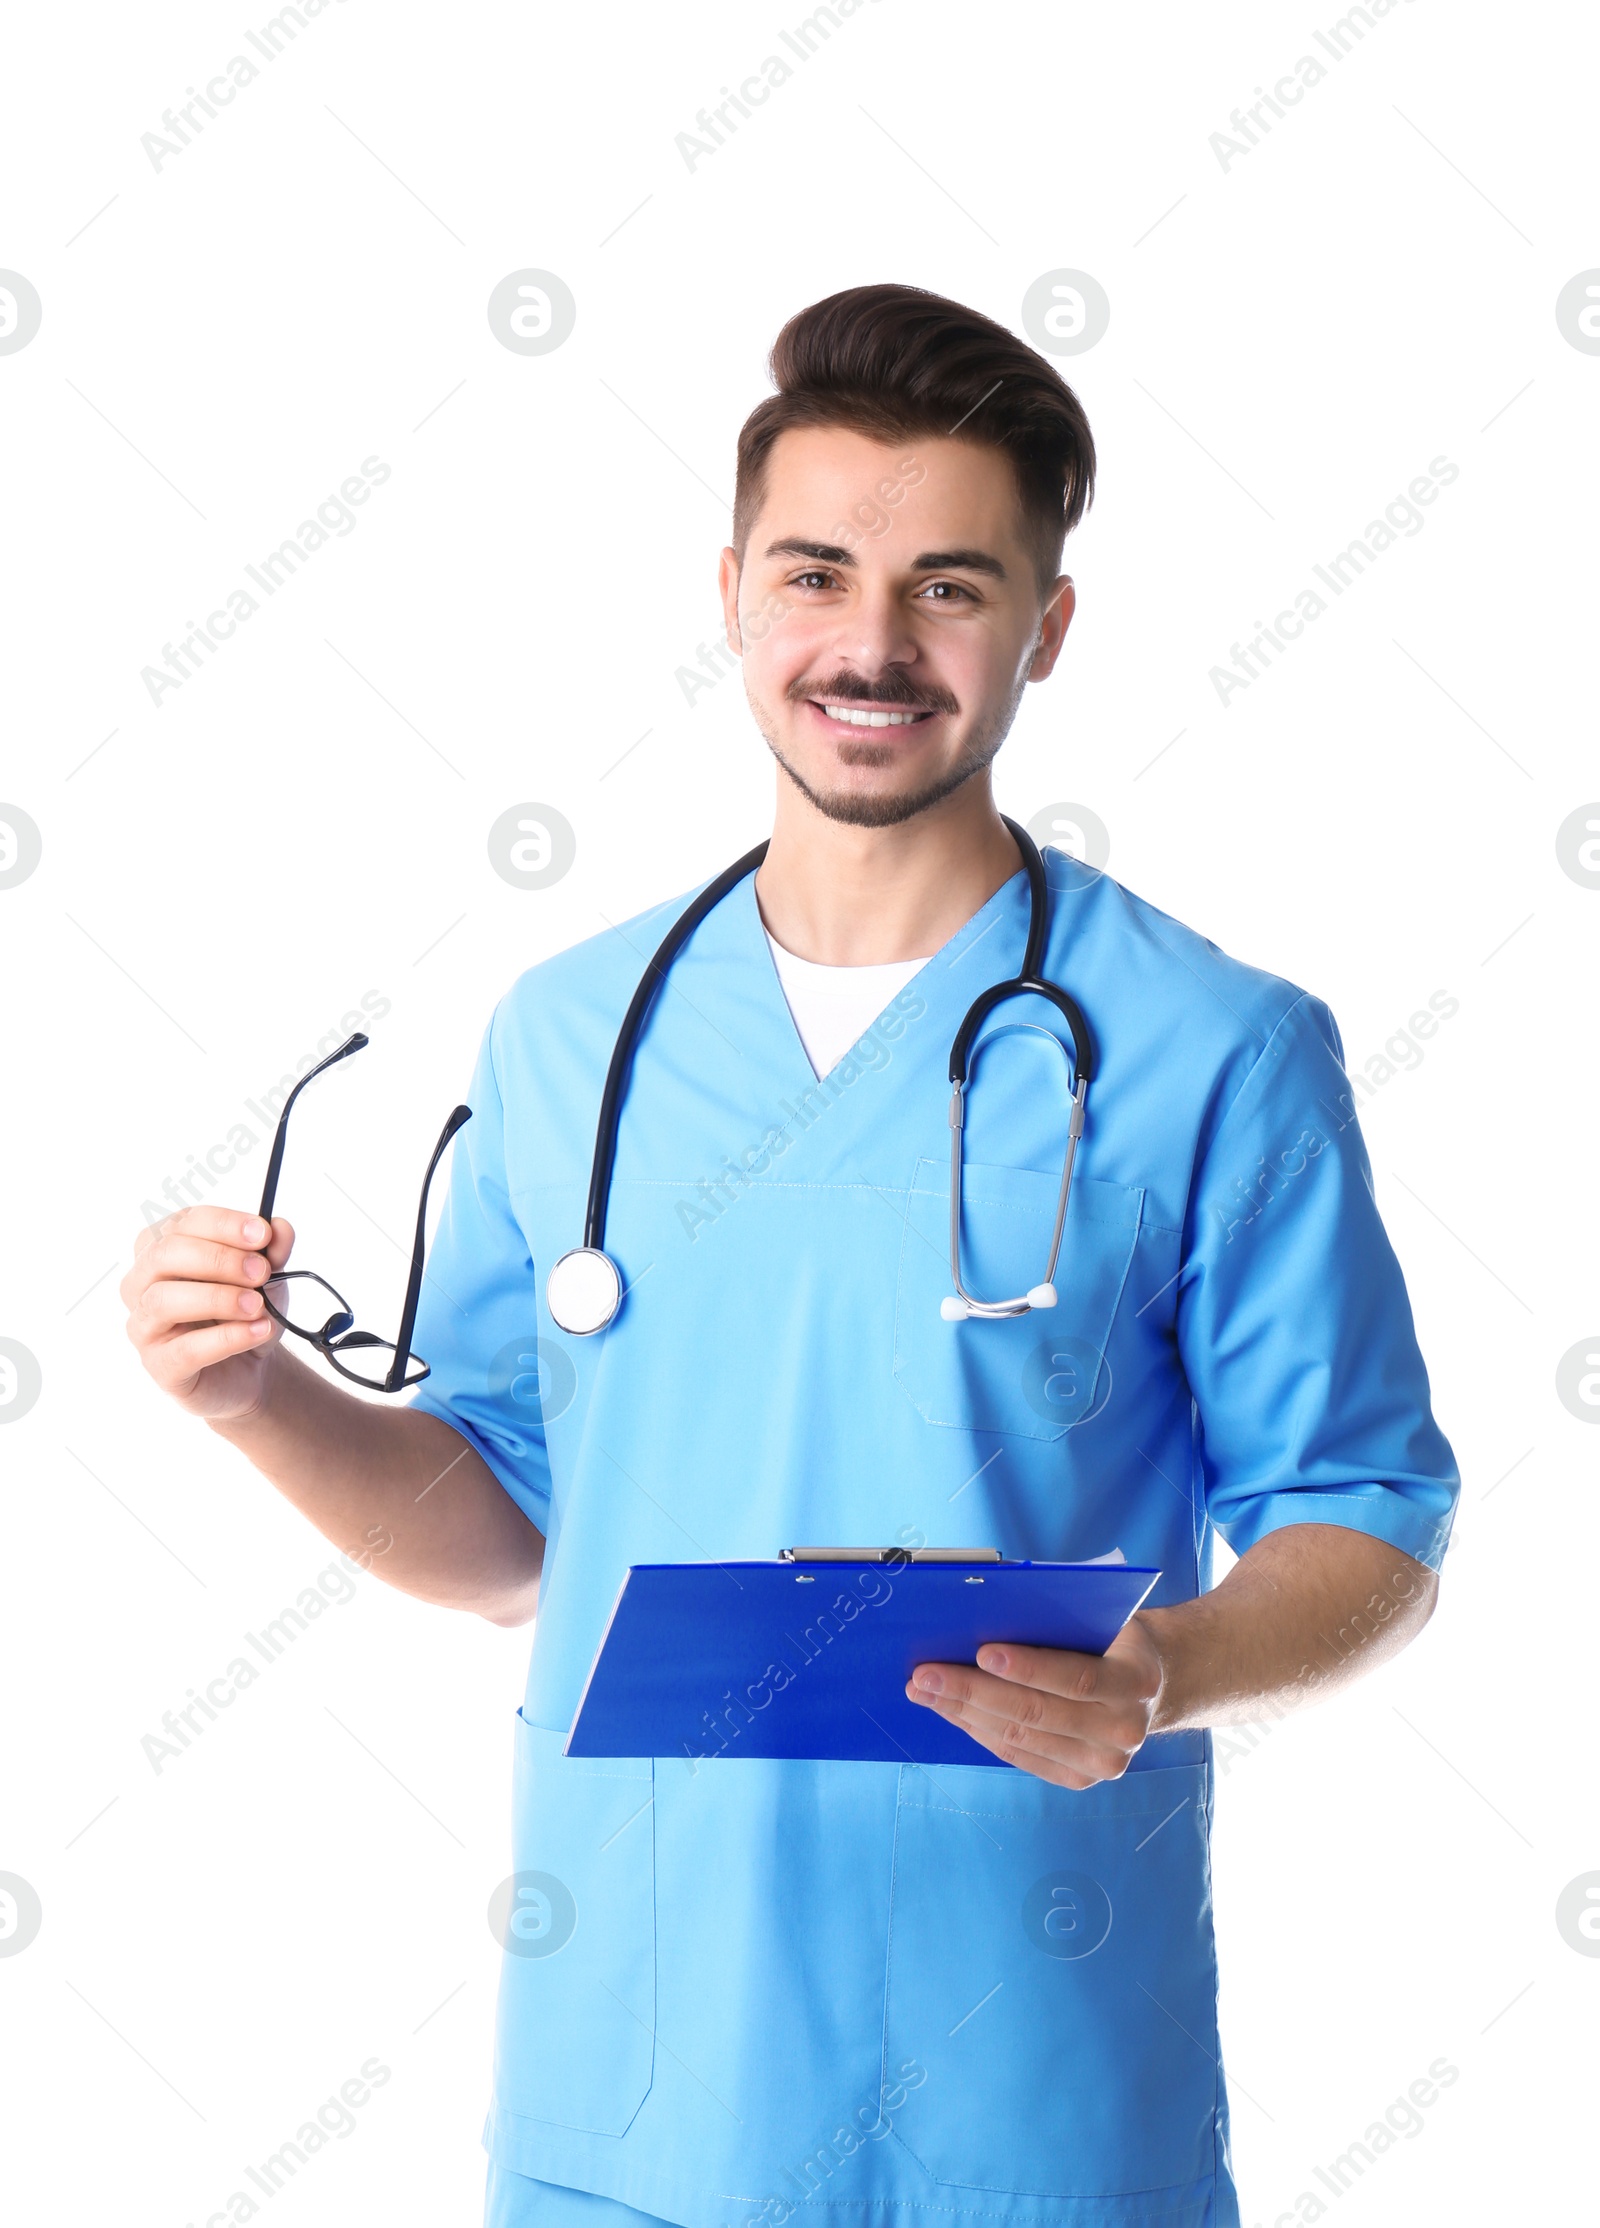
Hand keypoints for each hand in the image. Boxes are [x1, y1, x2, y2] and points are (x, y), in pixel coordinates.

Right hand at [121, 1205, 296, 1421]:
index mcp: (162, 1249)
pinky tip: (258, 1331)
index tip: (262, 1234)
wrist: (250, 1366)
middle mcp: (142, 1284)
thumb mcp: (267, 1276)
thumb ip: (272, 1250)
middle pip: (164, 1255)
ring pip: (164, 1300)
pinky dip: (227, 1337)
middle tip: (261, 1272)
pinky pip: (185, 1349)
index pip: (181, 1223)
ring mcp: (144, 1326)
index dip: (223, 1224)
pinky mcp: (159, 1366)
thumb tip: (279, 1228)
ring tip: (258, 1305)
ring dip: (219, 1298)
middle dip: (219, 1259)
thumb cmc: (244, 1311)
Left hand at [905, 1616, 1165, 1787]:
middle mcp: (1125, 1729)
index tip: (981, 1651)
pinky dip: (979, 1731)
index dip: (1028, 1667)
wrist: (1149, 1686)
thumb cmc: (1110, 1637)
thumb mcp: (1101, 1617)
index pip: (1077, 1678)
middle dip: (973, 1691)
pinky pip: (1018, 1756)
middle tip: (925, 1674)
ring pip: (1019, 1738)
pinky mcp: (1079, 1779)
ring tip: (924, 1691)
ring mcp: (1102, 1763)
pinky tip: (952, 1711)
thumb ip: (1061, 1617)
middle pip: (1037, 1713)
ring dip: (964, 1713)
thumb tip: (985, 1609)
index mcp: (1136, 1680)